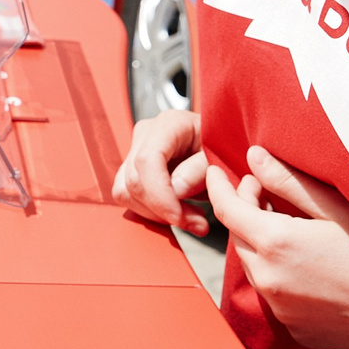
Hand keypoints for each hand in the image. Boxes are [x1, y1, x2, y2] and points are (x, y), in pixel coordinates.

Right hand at [110, 106, 210, 236]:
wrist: (221, 143)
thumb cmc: (223, 146)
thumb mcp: (220, 155)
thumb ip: (200, 169)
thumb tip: (176, 190)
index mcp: (169, 124)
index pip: (148, 160)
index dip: (159, 194)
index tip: (178, 217)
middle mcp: (146, 135)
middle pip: (134, 180)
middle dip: (162, 210)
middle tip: (197, 223)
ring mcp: (135, 150)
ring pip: (126, 192)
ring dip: (157, 215)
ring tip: (191, 219)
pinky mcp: (133, 169)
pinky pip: (129, 197)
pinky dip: (152, 213)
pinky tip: (177, 213)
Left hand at [205, 144, 348, 348]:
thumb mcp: (336, 209)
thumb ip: (288, 182)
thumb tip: (253, 157)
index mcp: (275, 244)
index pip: (227, 209)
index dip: (219, 187)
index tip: (217, 171)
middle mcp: (269, 281)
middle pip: (240, 239)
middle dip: (246, 214)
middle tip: (266, 193)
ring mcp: (281, 311)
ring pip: (257, 270)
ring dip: (263, 247)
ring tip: (291, 227)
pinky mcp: (297, 332)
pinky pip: (277, 298)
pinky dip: (282, 278)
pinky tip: (312, 267)